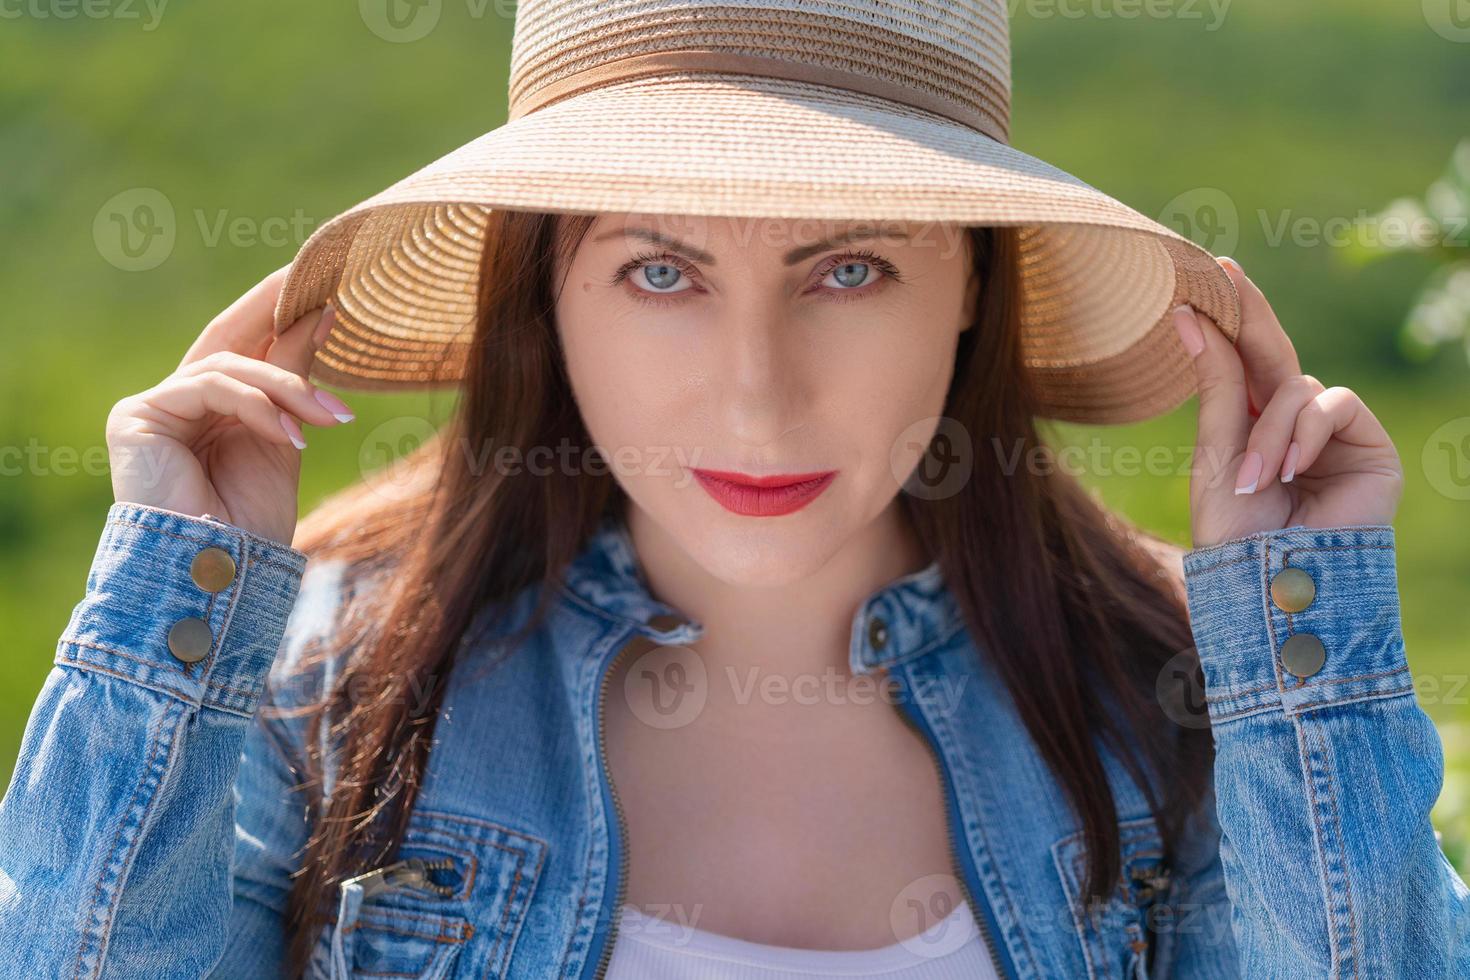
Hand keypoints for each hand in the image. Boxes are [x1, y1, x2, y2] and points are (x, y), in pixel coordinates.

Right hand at [105, 265, 351, 547]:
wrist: (219, 573)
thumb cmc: (251, 520)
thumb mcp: (286, 435)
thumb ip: (293, 375)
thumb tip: (322, 312)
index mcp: (211, 409)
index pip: (244, 346)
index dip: (277, 313)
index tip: (326, 292)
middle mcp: (177, 402)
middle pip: (227, 339)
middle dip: (274, 310)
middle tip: (323, 292)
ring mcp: (153, 407)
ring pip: (227, 367)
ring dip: (287, 388)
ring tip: (330, 417)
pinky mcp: (136, 417)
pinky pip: (207, 387)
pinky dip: (256, 406)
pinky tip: (289, 436)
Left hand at [1175, 258, 1402, 549]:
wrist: (1274, 583)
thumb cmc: (1236, 530)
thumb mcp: (1215, 452)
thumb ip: (1217, 385)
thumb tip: (1187, 316)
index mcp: (1251, 425)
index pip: (1244, 360)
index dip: (1232, 318)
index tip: (1210, 271)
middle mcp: (1292, 424)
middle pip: (1274, 353)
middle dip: (1251, 316)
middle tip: (1227, 274)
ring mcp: (1333, 434)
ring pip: (1296, 387)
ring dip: (1268, 431)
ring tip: (1253, 480)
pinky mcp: (1369, 447)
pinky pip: (1332, 404)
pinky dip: (1305, 433)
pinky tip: (1290, 472)